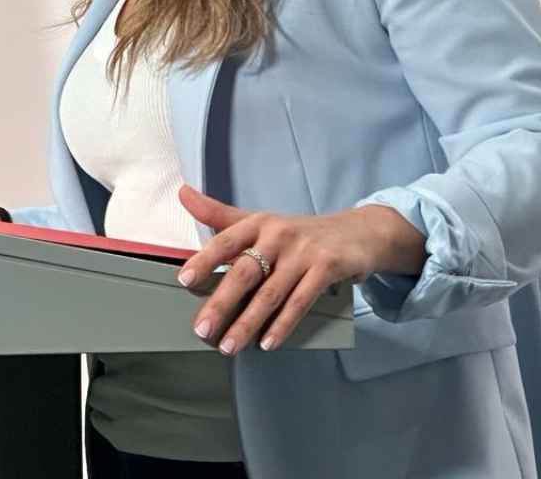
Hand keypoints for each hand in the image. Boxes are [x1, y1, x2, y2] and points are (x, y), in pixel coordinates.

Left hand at [175, 186, 425, 353]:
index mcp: (258, 223)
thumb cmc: (298, 232)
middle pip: (245, 272)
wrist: (358, 232)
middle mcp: (279, 235)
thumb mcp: (260, 220)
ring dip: (248, 323)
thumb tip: (182, 194)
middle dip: (221, 303)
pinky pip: (300, 302)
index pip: (226, 240)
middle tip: (202, 328)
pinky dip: (282, 325)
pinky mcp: (327, 269)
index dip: (204, 259)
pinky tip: (267, 342)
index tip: (184, 280)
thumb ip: (220, 214)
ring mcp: (304, 252)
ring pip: (270, 294)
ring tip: (229, 345)